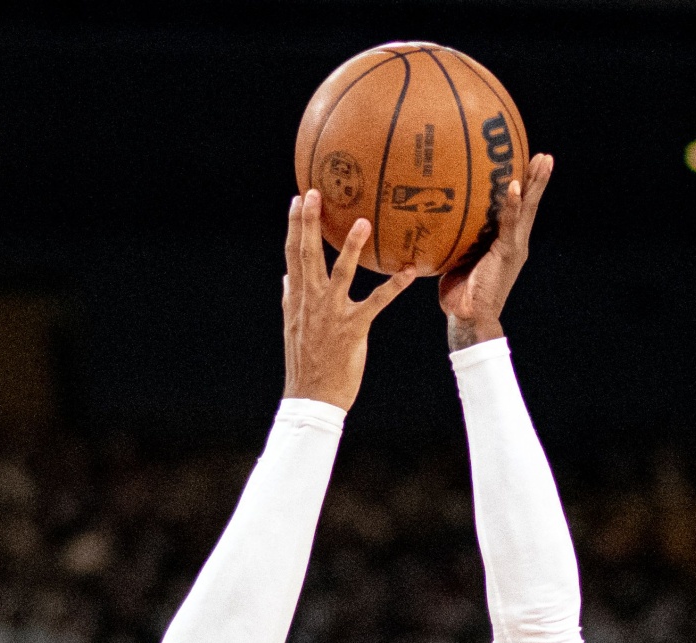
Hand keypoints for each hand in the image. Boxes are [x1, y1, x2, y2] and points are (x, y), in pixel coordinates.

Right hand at [281, 191, 415, 410]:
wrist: (312, 397)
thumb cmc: (305, 362)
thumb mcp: (293, 327)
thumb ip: (290, 299)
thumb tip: (286, 278)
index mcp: (297, 298)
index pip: (293, 255)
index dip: (294, 226)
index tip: (297, 199)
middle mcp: (311, 300)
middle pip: (308, 254)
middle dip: (310, 223)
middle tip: (314, 192)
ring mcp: (331, 313)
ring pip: (341, 273)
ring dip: (353, 247)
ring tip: (364, 221)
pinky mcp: (352, 329)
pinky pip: (376, 303)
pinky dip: (393, 287)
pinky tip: (409, 271)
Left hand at [440, 152, 553, 350]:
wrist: (467, 317)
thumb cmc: (459, 292)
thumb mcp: (458, 259)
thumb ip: (457, 239)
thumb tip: (437, 219)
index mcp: (505, 242)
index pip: (518, 209)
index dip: (525, 188)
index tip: (530, 164)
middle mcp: (514, 242)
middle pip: (529, 204)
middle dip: (538, 179)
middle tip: (545, 156)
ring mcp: (513, 247)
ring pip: (527, 209)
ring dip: (534, 184)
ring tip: (542, 161)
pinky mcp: (507, 254)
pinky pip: (510, 225)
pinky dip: (513, 206)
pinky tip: (515, 187)